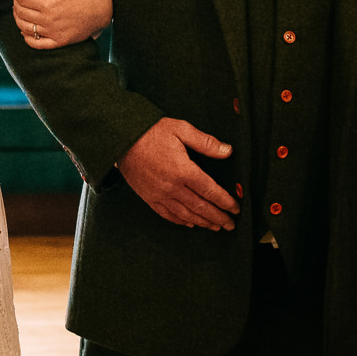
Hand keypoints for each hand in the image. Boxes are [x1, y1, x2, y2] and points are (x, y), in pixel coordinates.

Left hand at [11, 0, 114, 48]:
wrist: (98, 10)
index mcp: (48, 3)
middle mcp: (48, 20)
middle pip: (20, 12)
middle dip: (16, 3)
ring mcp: (52, 33)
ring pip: (23, 27)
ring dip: (18, 17)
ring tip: (23, 11)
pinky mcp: (57, 42)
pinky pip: (34, 43)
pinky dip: (26, 36)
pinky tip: (27, 28)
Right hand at [116, 118, 236, 230]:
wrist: (121, 138)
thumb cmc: (151, 131)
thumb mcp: (181, 129)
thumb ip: (206, 142)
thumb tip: (228, 151)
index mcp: (183, 170)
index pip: (210, 191)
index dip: (225, 201)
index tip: (235, 208)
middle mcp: (172, 186)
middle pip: (200, 207)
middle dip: (218, 217)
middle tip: (230, 224)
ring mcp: (159, 194)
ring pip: (185, 215)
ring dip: (202, 222)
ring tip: (215, 226)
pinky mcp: (148, 196)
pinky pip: (166, 214)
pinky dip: (180, 221)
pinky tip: (189, 223)